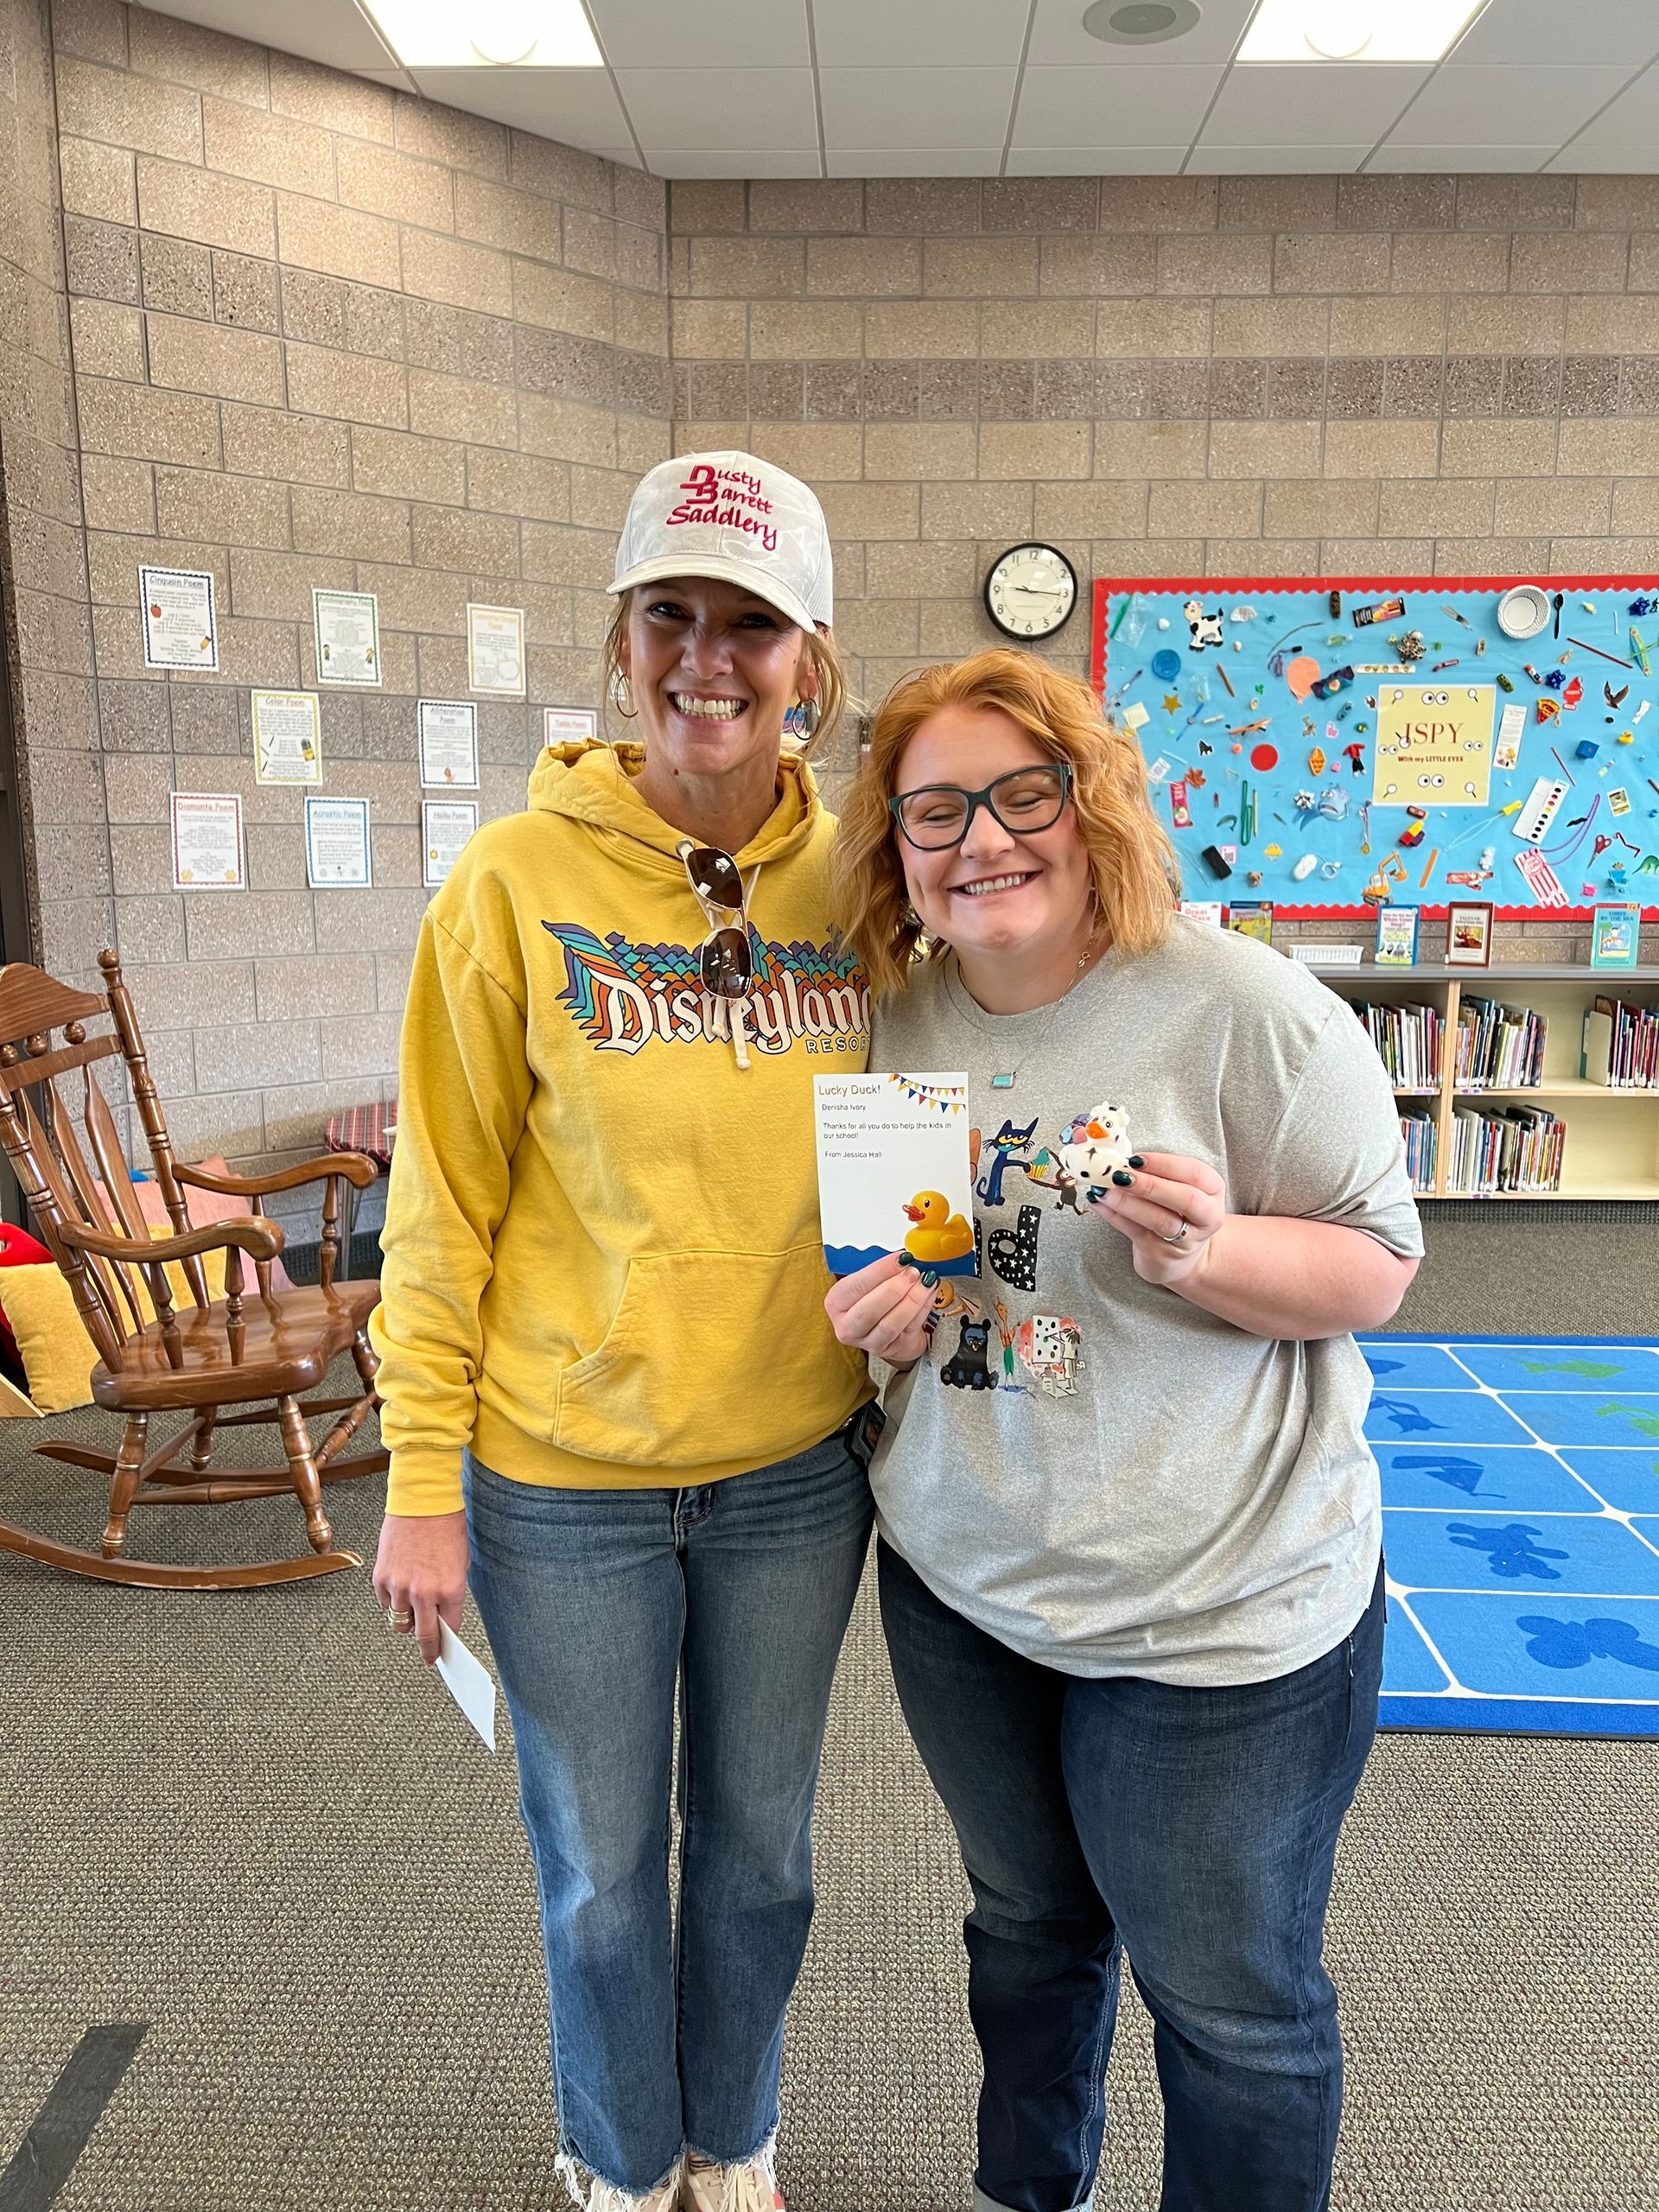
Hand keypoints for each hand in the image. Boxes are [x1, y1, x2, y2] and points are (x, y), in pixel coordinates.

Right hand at [372, 1508, 468, 1664]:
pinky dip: (392, 1603)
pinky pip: (385, 1604)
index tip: (443, 1650)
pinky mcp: (380, 1577)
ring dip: (407, 1622)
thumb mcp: (460, 1563)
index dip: (447, 1641)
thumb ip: (450, 1592)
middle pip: (423, 1635)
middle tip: (429, 1657)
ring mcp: (399, 1586)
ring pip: (400, 1623)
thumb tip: (442, 1614)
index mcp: (450, 1589)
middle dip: (428, 1650)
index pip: (449, 1628)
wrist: (423, 1501)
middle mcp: (424, 1592)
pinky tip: (399, 1593)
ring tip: (413, 1615)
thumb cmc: (446, 1527)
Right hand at [825, 1252, 935, 1368]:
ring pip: (890, 1324)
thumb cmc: (875, 1299)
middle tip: (913, 1272)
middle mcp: (847, 1327)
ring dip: (912, 1300)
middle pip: (869, 1311)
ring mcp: (870, 1343)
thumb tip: (904, 1258)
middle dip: (894, 1289)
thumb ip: (881, 1271)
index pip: (856, 1286)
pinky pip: (909, 1329)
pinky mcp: (893, 1350)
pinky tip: (930, 1292)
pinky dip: (923, 1308)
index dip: (880, 1271)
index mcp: (836, 1304)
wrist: (889, 1326)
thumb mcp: (869, 1282)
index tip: (901, 1258)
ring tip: (925, 1282)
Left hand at [1091, 1151, 1226, 1288]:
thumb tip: (1110, 1152)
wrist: (1180, 1256)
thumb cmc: (1174, 1210)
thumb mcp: (1175, 1186)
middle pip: (1185, 1199)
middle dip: (1150, 1185)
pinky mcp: (1162, 1255)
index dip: (1165, 1164)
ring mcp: (1186, 1239)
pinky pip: (1136, 1233)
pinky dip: (1114, 1216)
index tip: (1136, 1159)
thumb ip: (1152, 1169)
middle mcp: (1207, 1216)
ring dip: (1128, 1203)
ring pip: (1160, 1220)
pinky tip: (1099, 1204)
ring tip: (1104, 1191)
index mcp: (1212, 1190)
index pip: (1195, 1173)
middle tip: (1120, 1175)